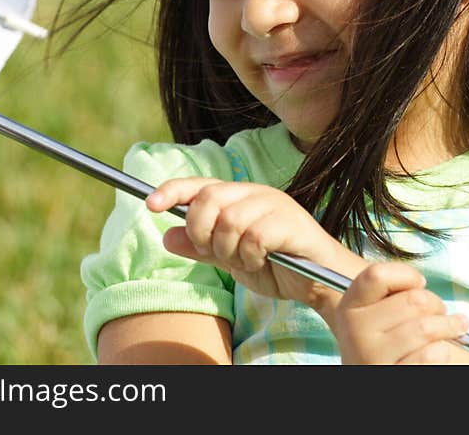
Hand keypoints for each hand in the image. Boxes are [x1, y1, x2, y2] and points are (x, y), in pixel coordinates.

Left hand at [145, 178, 365, 305]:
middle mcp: (255, 193)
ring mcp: (274, 205)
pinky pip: (253, 236)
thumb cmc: (278, 265)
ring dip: (230, 249)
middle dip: (202, 232)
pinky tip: (264, 260)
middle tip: (216, 251)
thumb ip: (201, 247)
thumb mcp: (231, 259)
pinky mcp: (291, 222)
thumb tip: (166, 234)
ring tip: (247, 259)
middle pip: (209, 199)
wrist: (319, 282)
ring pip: (229, 221)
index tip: (149, 204)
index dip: (173, 190)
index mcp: (239, 197)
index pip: (200, 185)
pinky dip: (251, 255)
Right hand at [321, 262, 468, 363]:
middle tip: (438, 310)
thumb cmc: (378, 341)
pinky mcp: (393, 376)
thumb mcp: (370, 313)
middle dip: (435, 302)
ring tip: (452, 326)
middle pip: (413, 300)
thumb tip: (419, 283)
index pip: (377, 276)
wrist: (368, 372)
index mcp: (349, 308)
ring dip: (448, 325)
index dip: (407, 275)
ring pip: (425, 328)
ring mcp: (373, 358)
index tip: (420, 282)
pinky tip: (437, 350)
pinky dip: (442, 350)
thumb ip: (387, 293)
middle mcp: (356, 333)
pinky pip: (431, 355)